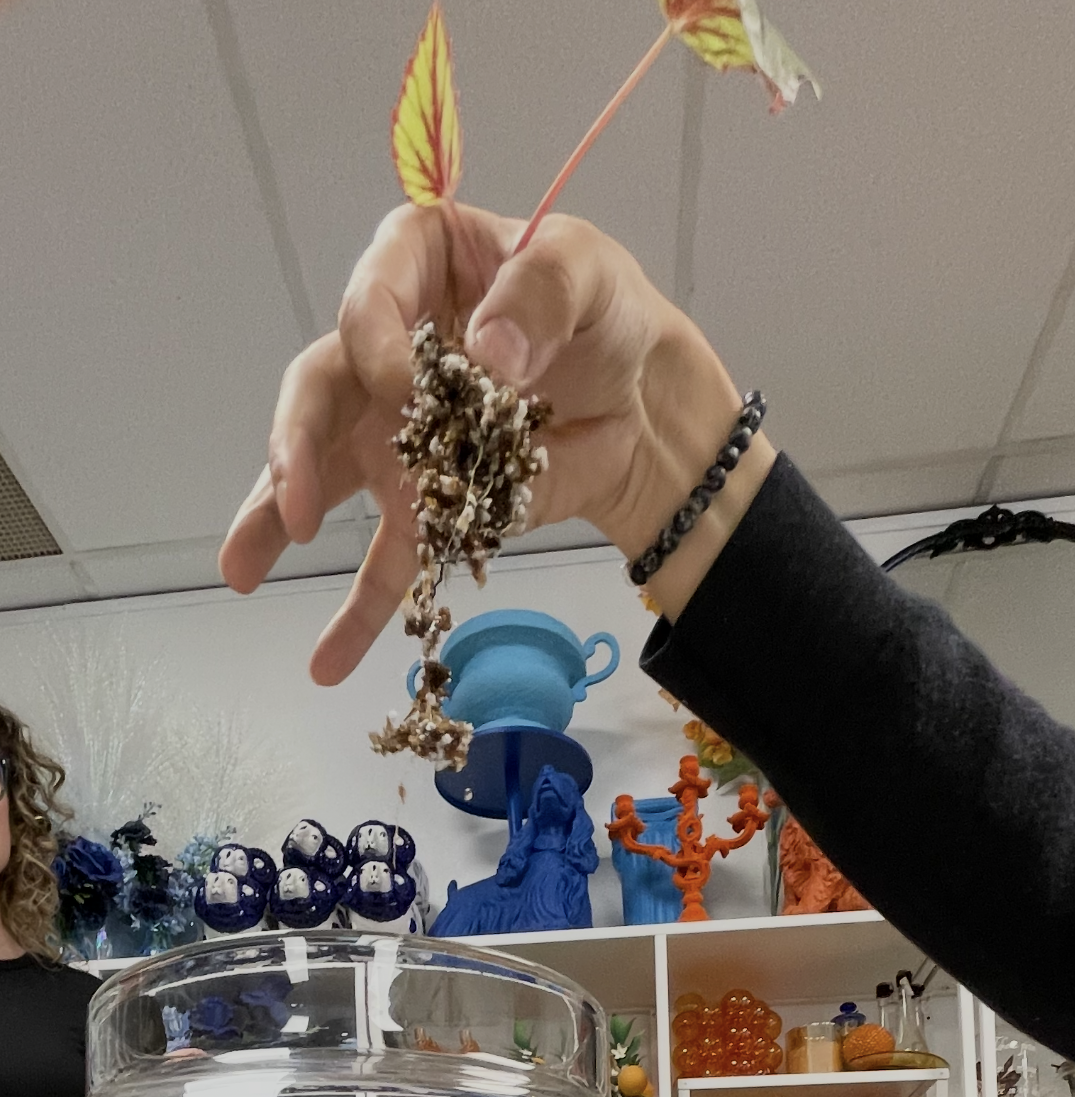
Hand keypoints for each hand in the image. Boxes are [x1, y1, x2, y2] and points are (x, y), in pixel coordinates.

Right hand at [219, 204, 773, 682]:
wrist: (643, 404)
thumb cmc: (605, 315)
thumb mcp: (585, 273)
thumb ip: (541, 295)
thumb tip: (489, 353)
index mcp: (418, 270)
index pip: (366, 296)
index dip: (367, 338)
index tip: (394, 381)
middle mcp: (385, 352)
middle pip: (318, 391)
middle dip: (294, 448)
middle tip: (293, 501)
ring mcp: (396, 435)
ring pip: (322, 477)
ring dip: (277, 522)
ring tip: (243, 571)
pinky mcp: (426, 506)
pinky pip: (385, 563)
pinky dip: (358, 613)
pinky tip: (327, 659)